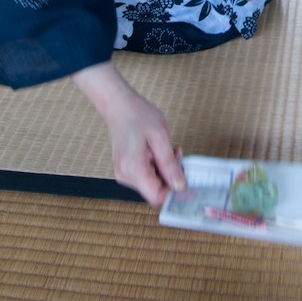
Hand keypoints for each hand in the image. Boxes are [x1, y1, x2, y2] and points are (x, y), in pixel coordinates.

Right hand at [73, 61, 184, 206]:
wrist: (117, 103)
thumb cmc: (138, 115)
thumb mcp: (160, 136)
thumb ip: (170, 164)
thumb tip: (179, 186)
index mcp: (133, 169)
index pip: (156, 197)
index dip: (172, 191)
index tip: (184, 176)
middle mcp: (125, 176)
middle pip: (154, 190)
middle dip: (170, 177)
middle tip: (177, 154)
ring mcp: (123, 173)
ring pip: (151, 183)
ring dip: (164, 170)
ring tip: (168, 149)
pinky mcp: (125, 168)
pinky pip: (145, 175)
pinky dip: (156, 166)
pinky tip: (158, 150)